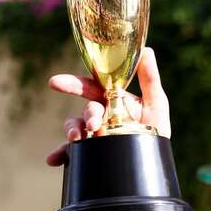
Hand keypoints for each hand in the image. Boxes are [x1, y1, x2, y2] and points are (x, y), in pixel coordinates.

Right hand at [45, 47, 170, 165]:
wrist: (153, 160)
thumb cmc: (156, 128)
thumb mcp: (156, 103)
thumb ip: (149, 78)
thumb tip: (147, 50)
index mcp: (112, 100)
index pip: (91, 88)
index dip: (74, 84)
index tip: (56, 83)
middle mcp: (101, 116)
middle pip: (86, 110)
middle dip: (86, 115)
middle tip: (91, 124)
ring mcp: (94, 134)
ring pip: (77, 128)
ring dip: (73, 131)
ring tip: (78, 139)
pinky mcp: (91, 152)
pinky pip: (73, 154)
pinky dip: (61, 154)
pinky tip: (54, 159)